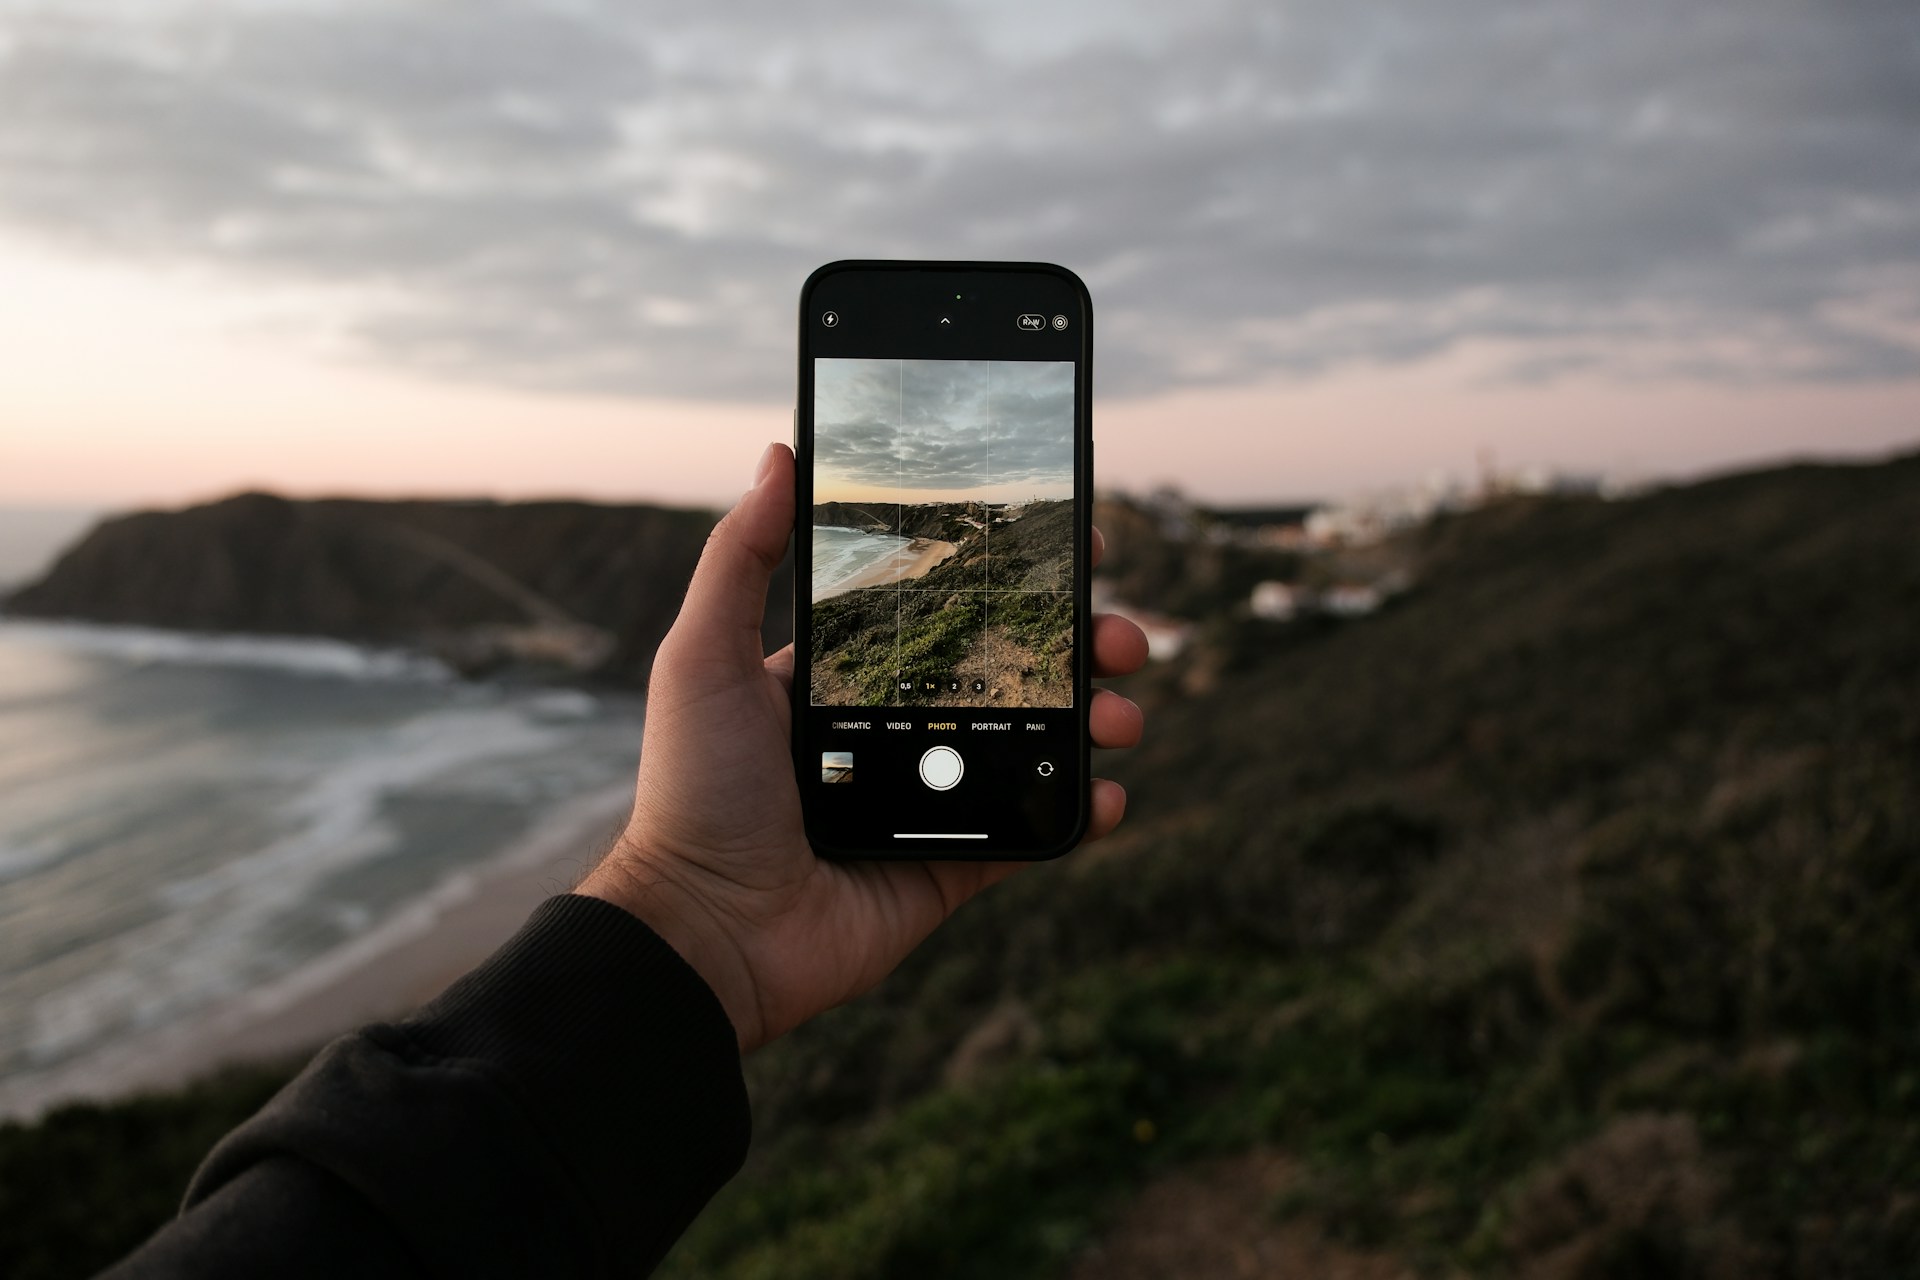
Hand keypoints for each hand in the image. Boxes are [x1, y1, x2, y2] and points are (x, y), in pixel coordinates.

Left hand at [578, 443, 1147, 1050]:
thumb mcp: (701, 657)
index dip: (1016, 575)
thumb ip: (740, 558)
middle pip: (1014, 668)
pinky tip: (1106, 792)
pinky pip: (1035, 832)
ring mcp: (934, 795)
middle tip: (1117, 636)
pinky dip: (1083, 811)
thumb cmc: (694, 789)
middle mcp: (900, 727)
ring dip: (1098, 718)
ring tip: (1121, 713)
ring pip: (1040, 743)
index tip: (1073, 541)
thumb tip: (779, 453)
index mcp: (851, 674)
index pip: (950, 606)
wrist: (707, 930)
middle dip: (1080, 645)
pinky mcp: (956, 864)